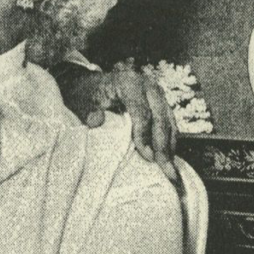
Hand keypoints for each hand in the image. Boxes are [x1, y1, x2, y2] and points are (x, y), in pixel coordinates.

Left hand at [69, 68, 178, 183]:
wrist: (92, 84)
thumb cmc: (87, 95)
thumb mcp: (82, 101)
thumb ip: (88, 111)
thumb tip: (96, 121)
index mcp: (129, 83)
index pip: (141, 112)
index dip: (144, 135)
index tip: (147, 157)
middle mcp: (148, 86)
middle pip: (160, 118)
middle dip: (163, 146)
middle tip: (167, 171)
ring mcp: (157, 94)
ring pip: (169, 122)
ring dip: (170, 147)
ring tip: (171, 171)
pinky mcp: (161, 103)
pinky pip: (170, 123)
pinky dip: (170, 141)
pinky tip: (169, 159)